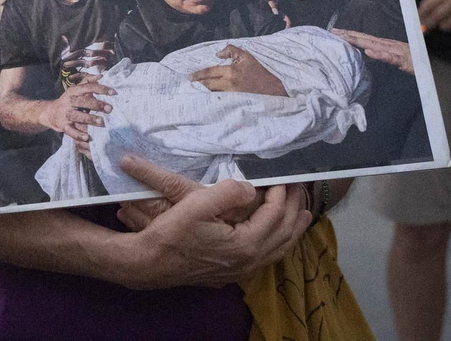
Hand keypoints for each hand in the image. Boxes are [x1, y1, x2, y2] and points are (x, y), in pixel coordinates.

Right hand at [38, 77, 114, 145]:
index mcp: (74, 92)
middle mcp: (70, 102)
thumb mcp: (75, 90)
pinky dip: (79, 135)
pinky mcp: (64, 126)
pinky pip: (71, 131)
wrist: (49, 113)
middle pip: (83, 101)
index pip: (88, 87)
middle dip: (97, 104)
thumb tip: (101, 76)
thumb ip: (88, 82)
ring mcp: (66, 114)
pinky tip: (87, 137)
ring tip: (102, 122)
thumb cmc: (68, 101)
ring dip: (90, 119)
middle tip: (110, 108)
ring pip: (78, 116)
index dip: (101, 89)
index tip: (114, 92)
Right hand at [113, 156, 308, 288]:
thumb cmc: (171, 232)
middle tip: (300, 189)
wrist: (148, 263)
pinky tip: (274, 239)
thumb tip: (252, 189)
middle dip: (294, 210)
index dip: (281, 193)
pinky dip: (277, 245)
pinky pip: (265, 259)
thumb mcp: (198, 203)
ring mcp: (239, 271)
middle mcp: (248, 261)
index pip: (275, 214)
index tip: (284, 176)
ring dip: (292, 231)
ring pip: (277, 251)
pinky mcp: (229, 274)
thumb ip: (230, 192)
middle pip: (283, 234)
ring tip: (303, 215)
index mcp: (245, 244)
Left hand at [189, 44, 287, 96]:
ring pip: (213, 93)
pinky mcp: (235, 103)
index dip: (198, 75)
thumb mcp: (247, 56)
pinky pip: (220, 100)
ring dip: (205, 92)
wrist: (274, 89)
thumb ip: (231, 50)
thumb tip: (217, 54)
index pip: (210, 72)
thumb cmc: (260, 72)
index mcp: (231, 71)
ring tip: (197, 91)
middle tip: (191, 84)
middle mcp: (229, 84)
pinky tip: (209, 99)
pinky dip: (214, 99)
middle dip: (199, 84)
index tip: (190, 77)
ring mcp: (232, 95)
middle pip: (208, 85)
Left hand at [332, 29, 413, 72]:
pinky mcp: (403, 61)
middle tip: (333, 31)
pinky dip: (379, 54)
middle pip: (366, 39)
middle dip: (349, 34)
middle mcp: (389, 45)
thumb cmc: (414, 61)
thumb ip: (383, 55)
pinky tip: (369, 52)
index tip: (335, 32)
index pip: (364, 38)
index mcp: (386, 44)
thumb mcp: (395, 58)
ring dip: (360, 41)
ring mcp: (396, 52)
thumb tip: (368, 53)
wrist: (431, 65)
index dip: (350, 34)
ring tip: (346, 38)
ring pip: (375, 45)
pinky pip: (390, 58)